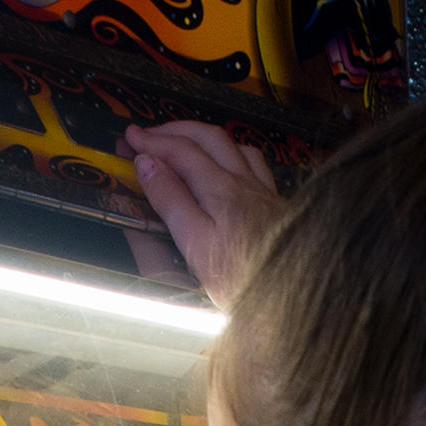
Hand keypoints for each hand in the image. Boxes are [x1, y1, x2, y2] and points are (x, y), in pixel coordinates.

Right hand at [120, 121, 283, 305]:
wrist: (295, 295)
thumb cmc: (244, 278)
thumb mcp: (195, 244)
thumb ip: (171, 200)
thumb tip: (148, 164)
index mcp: (220, 189)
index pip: (180, 151)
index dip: (151, 142)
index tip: (129, 138)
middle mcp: (244, 181)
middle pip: (207, 137)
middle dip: (173, 130)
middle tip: (147, 134)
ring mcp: (263, 190)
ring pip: (232, 144)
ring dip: (202, 136)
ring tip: (181, 141)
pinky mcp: (276, 204)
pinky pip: (253, 162)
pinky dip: (231, 151)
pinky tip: (227, 162)